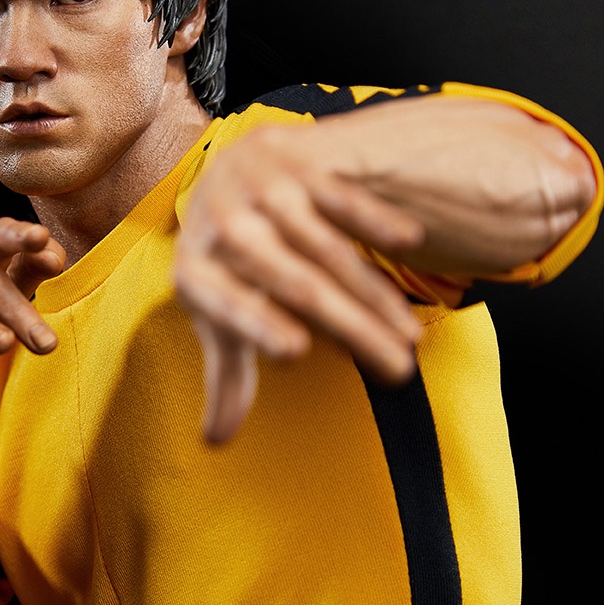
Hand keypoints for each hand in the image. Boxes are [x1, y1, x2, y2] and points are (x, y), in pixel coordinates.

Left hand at [174, 124, 425, 442]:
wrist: (226, 171)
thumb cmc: (223, 266)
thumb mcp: (216, 316)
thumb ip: (225, 376)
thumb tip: (214, 443)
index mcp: (193, 268)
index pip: (226, 302)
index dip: (258, 325)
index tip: (296, 355)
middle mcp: (224, 224)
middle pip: (295, 282)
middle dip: (350, 327)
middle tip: (396, 371)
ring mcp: (263, 188)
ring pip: (329, 247)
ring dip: (376, 294)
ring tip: (412, 338)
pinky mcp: (300, 161)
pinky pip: (343, 195)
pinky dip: (375, 218)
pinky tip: (411, 244)